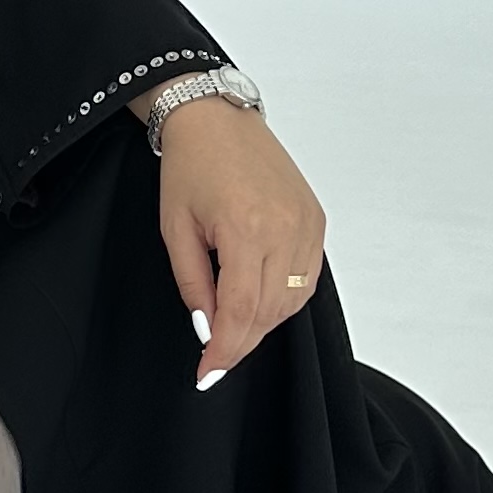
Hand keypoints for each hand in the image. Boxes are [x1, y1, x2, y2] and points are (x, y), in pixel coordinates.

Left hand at [147, 98, 325, 389]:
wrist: (217, 119)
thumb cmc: (191, 166)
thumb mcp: (175, 229)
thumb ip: (194, 285)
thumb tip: (209, 329)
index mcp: (247, 229)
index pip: (242, 312)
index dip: (226, 351)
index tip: (207, 374)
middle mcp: (287, 228)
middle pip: (270, 312)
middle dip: (242, 342)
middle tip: (215, 358)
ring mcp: (308, 224)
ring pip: (294, 301)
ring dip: (263, 323)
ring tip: (234, 327)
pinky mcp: (317, 220)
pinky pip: (307, 279)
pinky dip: (285, 299)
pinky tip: (259, 300)